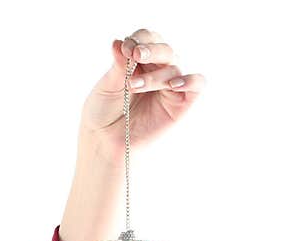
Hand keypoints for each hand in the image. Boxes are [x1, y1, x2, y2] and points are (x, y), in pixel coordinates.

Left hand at [79, 28, 206, 163]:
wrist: (104, 140)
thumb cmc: (104, 112)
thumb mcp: (107, 86)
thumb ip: (118, 66)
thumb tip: (119, 42)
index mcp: (140, 59)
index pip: (147, 38)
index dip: (139, 39)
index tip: (124, 48)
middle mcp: (158, 68)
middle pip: (164, 49)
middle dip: (150, 50)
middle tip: (135, 55)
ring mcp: (171, 84)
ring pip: (175, 67)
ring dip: (155, 74)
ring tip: (133, 85)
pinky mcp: (181, 102)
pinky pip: (197, 84)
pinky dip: (190, 80)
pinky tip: (174, 84)